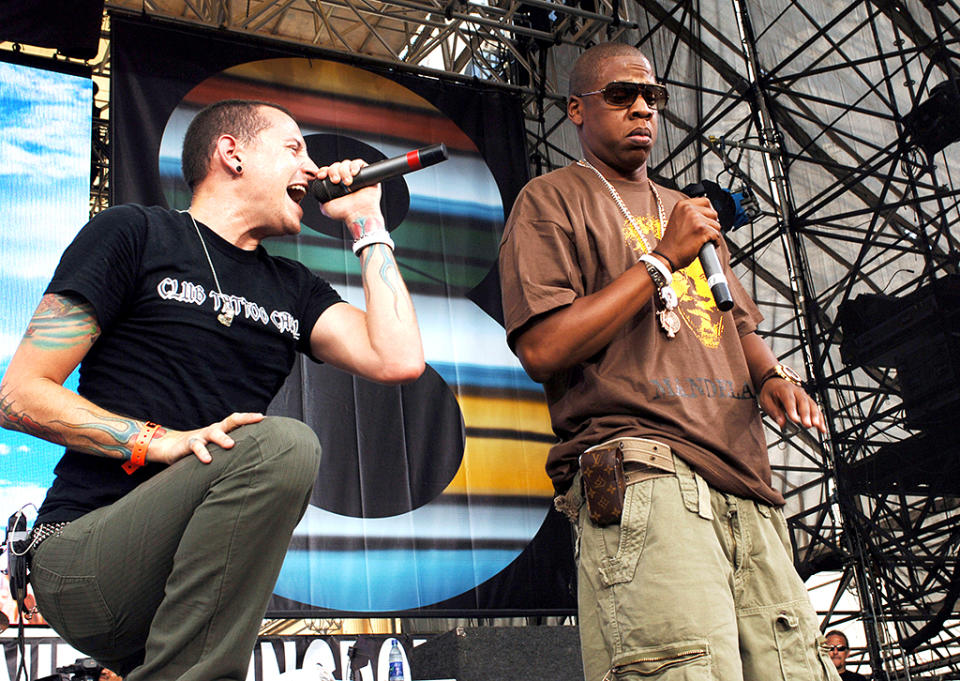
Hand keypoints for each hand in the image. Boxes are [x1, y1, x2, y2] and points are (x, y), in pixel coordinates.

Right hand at [147, 412, 264, 464]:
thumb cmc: (203, 448)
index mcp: (223, 429)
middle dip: (245, 419)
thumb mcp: (218, 447)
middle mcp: (214, 430)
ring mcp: (202, 436)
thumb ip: (232, 449)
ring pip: (214, 434)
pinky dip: (202, 453)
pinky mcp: (189, 444)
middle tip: (258, 420)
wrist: (172, 446)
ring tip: (231, 445)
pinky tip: (208, 460)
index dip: (251, 418)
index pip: (238, 420)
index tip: (265, 417)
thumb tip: (255, 456)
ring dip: (222, 438)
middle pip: (230, 421)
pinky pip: (196, 447)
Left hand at [317, 158, 382, 229]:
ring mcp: (356, 177)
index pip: (328, 171)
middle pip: (336, 166)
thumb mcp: (326, 207)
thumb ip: (320, 199)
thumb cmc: (345, 214)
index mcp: (336, 185)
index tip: (322, 176)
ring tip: (347, 182)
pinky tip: (354, 173)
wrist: (359, 215)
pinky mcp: (367, 175)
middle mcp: (345, 179)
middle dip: (334, 171)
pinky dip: (355, 166)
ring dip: (344, 170)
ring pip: (346, 164)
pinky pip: (359, 163)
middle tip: (336, 181)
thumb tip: (317, 192)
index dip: (324, 171)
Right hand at [655, 197, 721, 269]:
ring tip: (700, 240)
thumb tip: (707, 213)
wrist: (666, 257)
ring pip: (717, 225)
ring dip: (712, 234)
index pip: (705, 202)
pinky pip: (717, 235)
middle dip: (710, 224)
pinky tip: (704, 246)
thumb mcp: (678, 220)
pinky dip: (714, 243)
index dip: (707, 213)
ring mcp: (696, 219)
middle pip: (713, 213)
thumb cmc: (671, 243)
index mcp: (682, 205)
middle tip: (700, 233)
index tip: (704, 221)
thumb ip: (690, 214)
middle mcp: (689, 209)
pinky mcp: (702, 230)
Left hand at [758, 379, 826, 433]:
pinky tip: (822, 427)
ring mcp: (804, 395)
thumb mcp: (766, 400)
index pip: (789, 400)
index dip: (792, 410)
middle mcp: (796, 391)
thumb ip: (774, 411)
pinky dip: (820, 418)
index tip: (794, 420)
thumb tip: (781, 422)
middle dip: (806, 414)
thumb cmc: (771, 391)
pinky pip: (816, 409)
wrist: (775, 381)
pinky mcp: (808, 401)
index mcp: (784, 390)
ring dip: (816, 416)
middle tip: (807, 424)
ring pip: (813, 405)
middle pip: (803, 402)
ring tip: (818, 426)